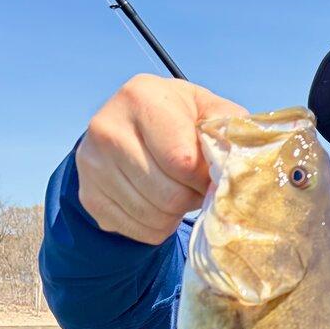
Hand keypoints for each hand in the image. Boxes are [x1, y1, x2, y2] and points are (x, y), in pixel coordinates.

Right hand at [76, 75, 247, 244]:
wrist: (126, 129)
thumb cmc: (176, 120)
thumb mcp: (206, 110)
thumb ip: (229, 130)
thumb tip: (240, 167)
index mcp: (141, 97)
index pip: (182, 161)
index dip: (204, 178)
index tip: (209, 174)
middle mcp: (108, 128)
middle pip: (168, 195)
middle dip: (190, 198)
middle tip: (193, 187)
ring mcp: (93, 166)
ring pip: (154, 217)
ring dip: (175, 214)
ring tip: (176, 192)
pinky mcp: (89, 196)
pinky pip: (138, 230)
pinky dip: (157, 226)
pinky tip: (156, 204)